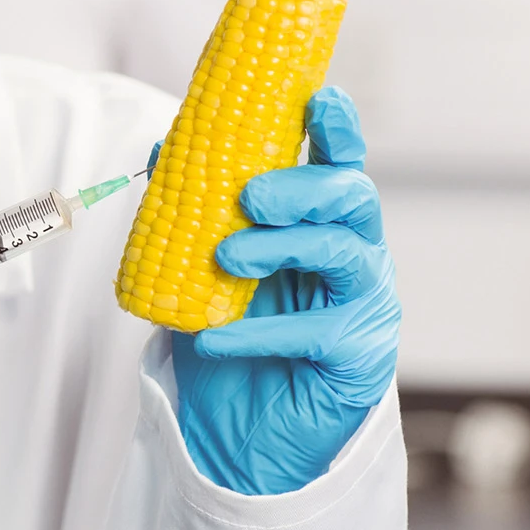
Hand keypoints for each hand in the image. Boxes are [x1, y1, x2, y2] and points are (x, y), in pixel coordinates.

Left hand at [171, 87, 400, 495]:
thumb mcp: (203, 267)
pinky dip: (259, 331)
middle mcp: (355, 252)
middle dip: (304, 186)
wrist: (244, 431)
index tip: (318, 99)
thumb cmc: (234, 335)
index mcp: (322, 221)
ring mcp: (365, 303)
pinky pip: (316, 332)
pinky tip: (214, 337)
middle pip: (353, 196)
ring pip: (345, 250)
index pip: (338, 162)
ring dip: (281, 247)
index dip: (336, 128)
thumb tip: (163, 149)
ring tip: (228, 258)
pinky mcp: (359, 355)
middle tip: (252, 197)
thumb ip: (193, 209)